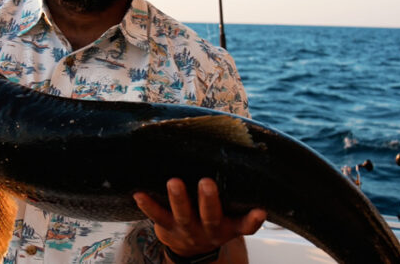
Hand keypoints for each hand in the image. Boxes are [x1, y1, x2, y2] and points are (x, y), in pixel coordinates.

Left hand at [133, 178, 265, 258]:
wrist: (190, 248)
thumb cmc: (212, 220)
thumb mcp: (229, 215)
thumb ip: (237, 196)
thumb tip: (243, 152)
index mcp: (229, 226)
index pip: (245, 226)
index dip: (253, 220)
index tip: (260, 210)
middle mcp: (209, 230)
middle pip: (211, 217)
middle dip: (209, 200)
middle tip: (206, 183)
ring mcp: (187, 229)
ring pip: (183, 216)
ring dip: (178, 199)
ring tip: (174, 182)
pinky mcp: (166, 227)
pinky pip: (157, 217)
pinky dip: (148, 206)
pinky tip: (139, 194)